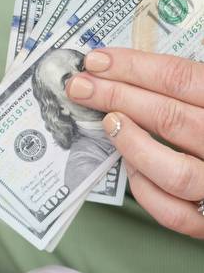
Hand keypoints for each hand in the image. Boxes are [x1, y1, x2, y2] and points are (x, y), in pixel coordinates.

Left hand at [67, 48, 203, 236]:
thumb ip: (197, 83)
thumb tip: (155, 60)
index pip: (182, 78)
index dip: (135, 67)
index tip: (97, 60)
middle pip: (170, 117)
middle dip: (116, 96)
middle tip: (80, 86)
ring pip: (172, 171)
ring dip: (131, 142)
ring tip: (106, 121)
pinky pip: (173, 212)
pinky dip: (145, 188)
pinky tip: (128, 164)